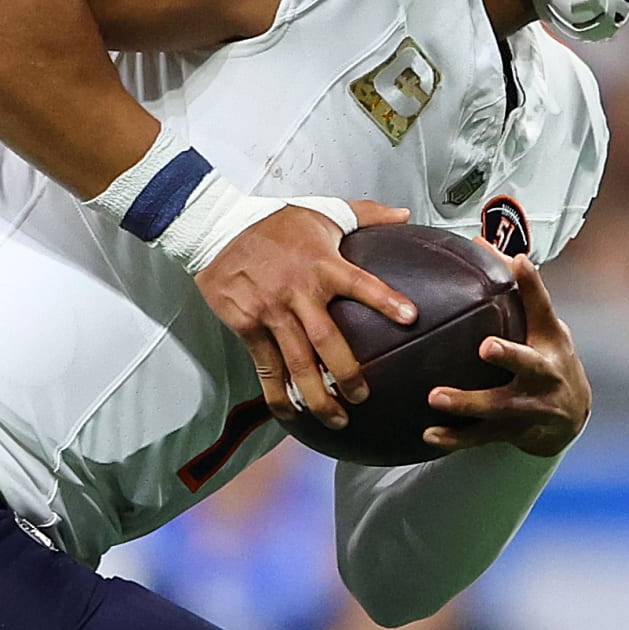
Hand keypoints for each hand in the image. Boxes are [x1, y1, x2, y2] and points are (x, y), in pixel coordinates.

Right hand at [197, 200, 415, 428]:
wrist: (218, 228)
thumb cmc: (273, 222)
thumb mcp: (322, 210)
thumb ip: (366, 214)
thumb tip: (405, 214)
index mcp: (322, 264)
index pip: (360, 283)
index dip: (385, 300)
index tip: (410, 318)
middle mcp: (298, 291)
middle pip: (327, 340)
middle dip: (346, 374)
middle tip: (363, 397)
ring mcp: (271, 311)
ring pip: (297, 362)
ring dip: (316, 396)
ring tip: (336, 418)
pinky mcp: (247, 324)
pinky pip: (265, 366)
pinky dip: (278, 394)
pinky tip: (291, 413)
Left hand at [423, 251, 589, 456]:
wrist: (570, 417)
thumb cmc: (549, 357)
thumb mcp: (542, 325)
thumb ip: (516, 288)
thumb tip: (481, 240)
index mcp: (549, 343)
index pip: (543, 308)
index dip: (533, 285)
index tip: (519, 262)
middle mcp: (544, 375)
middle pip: (528, 365)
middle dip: (509, 356)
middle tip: (486, 347)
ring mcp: (529, 407)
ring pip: (499, 407)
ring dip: (468, 403)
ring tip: (435, 396)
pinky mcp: (511, 432)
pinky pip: (480, 437)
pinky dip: (455, 438)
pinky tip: (428, 435)